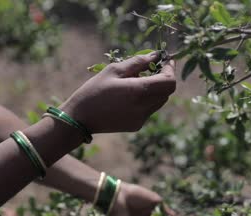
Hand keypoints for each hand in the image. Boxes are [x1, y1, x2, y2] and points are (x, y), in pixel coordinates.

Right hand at [60, 52, 175, 132]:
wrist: (80, 119)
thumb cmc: (94, 90)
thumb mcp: (114, 70)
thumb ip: (138, 62)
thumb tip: (155, 55)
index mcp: (139, 91)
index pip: (169, 81)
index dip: (171, 69)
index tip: (166, 60)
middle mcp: (144, 107)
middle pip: (167, 92)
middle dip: (163, 78)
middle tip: (152, 68)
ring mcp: (142, 118)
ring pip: (159, 101)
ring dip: (155, 89)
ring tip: (137, 81)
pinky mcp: (137, 125)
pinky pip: (149, 110)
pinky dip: (146, 100)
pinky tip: (129, 96)